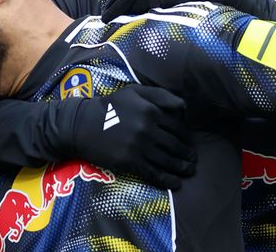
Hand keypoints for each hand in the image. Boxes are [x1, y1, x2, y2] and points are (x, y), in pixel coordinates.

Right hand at [70, 84, 195, 189]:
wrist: (82, 124)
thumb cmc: (110, 106)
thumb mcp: (135, 91)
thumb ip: (160, 95)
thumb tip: (183, 107)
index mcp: (151, 111)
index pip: (177, 127)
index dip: (186, 137)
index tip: (188, 143)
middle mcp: (148, 128)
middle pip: (175, 145)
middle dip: (187, 154)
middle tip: (193, 160)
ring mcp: (139, 146)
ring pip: (167, 160)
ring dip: (181, 168)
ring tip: (188, 171)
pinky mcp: (129, 161)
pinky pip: (153, 173)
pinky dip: (167, 180)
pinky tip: (175, 184)